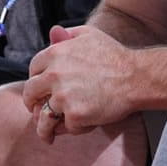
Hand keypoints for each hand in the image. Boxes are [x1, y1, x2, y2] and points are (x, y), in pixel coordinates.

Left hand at [22, 25, 140, 142]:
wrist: (136, 77)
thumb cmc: (114, 56)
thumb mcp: (90, 36)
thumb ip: (68, 34)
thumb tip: (53, 32)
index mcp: (55, 53)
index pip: (33, 69)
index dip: (36, 79)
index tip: (41, 89)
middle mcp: (54, 74)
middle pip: (30, 93)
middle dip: (32, 103)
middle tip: (37, 111)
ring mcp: (63, 96)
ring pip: (43, 117)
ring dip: (44, 127)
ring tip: (48, 133)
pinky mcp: (75, 115)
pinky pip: (66, 127)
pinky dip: (74, 128)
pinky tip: (83, 124)